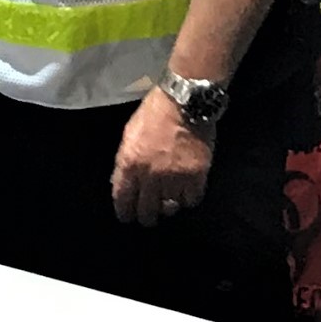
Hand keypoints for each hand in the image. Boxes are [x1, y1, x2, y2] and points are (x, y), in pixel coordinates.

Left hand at [111, 87, 212, 224]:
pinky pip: (192, 199)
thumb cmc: (152, 115)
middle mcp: (151, 175)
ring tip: (168, 204)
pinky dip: (188, 199)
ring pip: (170, 207)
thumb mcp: (128, 137)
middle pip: (147, 210)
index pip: (123, 198)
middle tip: (148, 218)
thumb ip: (125, 163)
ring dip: (168, 207)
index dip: (125, 212)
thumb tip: (123, 183)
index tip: (127, 217)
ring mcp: (175, 176)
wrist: (185, 103)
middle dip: (146, 217)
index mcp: (129, 164)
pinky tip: (185, 194)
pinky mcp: (197, 175)